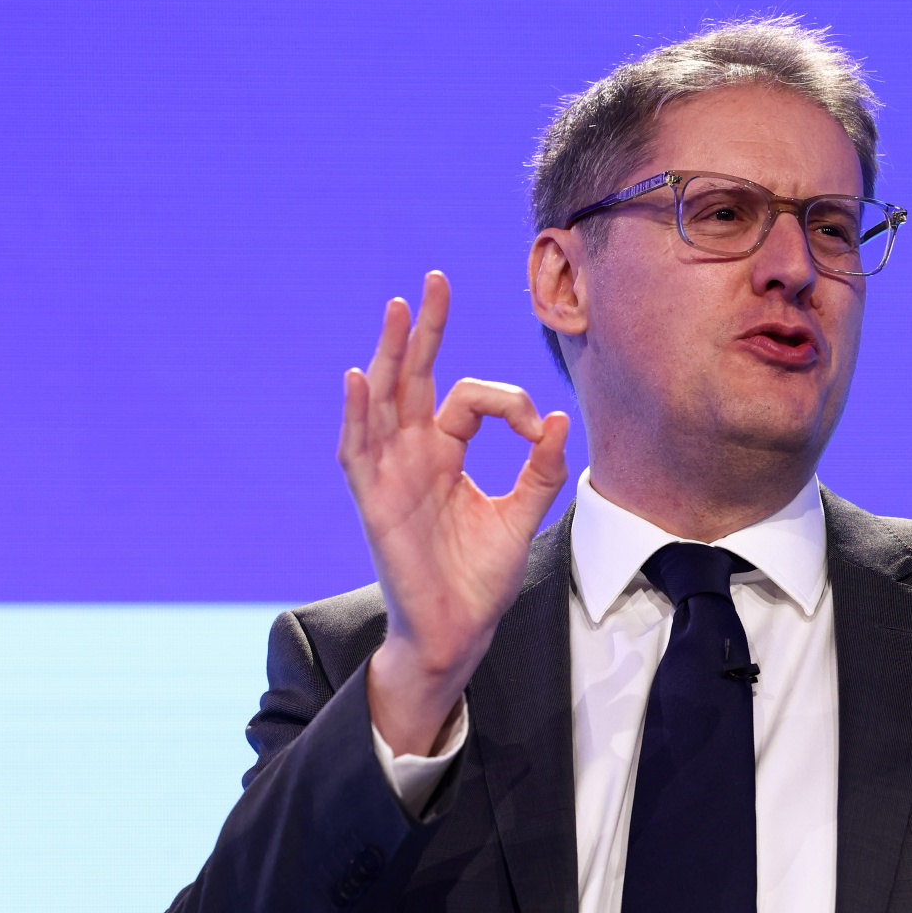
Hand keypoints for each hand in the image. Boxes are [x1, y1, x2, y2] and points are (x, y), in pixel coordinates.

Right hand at [339, 271, 569, 755]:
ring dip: (388, 354)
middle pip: (414, 378)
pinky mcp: (374, 502)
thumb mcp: (521, 517)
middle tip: (434, 281)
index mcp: (447, 453)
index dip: (506, 401)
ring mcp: (390, 475)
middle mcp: (414, 455)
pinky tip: (358, 376)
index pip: (471, 399)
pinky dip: (356, 414)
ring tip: (398, 308)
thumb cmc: (481, 579)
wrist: (458, 631)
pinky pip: (357, 451)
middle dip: (424, 329)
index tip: (532, 425)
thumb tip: (555, 416)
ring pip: (383, 401)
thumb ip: (538, 469)